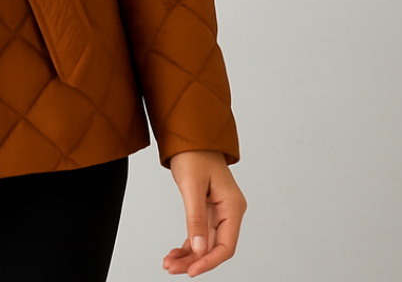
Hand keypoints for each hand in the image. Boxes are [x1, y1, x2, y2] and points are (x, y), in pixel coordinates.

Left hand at [162, 150, 245, 275]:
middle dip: (194, 260)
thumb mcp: (191, 186)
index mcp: (233, 206)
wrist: (190, 134)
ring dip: (189, 255)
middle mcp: (229, 211)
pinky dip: (188, 244)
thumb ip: (195, 218)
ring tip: (169, 263)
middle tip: (171, 268)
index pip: (226, 245)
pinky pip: (200, 233)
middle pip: (215, 247)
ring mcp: (219, 211)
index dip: (209, 261)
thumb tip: (198, 249)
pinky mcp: (208, 209)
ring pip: (205, 243)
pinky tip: (174, 253)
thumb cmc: (194, 153)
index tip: (191, 271)